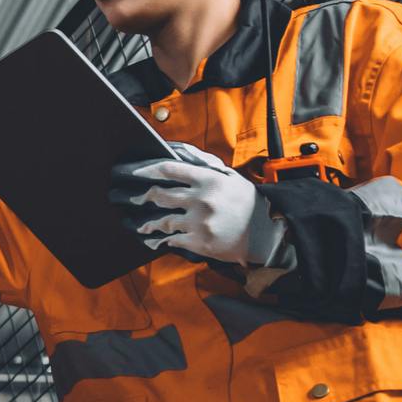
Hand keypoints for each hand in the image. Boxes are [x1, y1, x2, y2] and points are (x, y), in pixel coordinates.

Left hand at [110, 141, 274, 263]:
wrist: (267, 233)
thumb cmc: (249, 204)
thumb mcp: (232, 180)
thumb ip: (208, 171)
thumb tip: (185, 159)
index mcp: (208, 180)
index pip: (170, 170)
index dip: (148, 170)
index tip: (136, 172)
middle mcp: (200, 199)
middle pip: (160, 195)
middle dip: (143, 197)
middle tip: (134, 199)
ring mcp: (198, 221)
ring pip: (163, 220)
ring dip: (149, 224)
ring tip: (142, 226)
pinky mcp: (198, 241)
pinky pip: (173, 239)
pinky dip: (164, 239)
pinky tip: (157, 241)